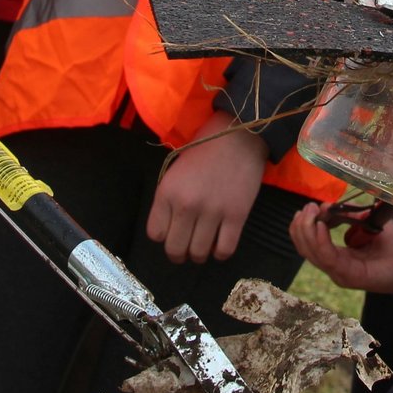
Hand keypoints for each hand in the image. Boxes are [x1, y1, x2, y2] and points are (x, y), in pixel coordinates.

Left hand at [147, 111, 265, 263]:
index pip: (155, 233)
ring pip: (199, 253)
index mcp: (167, 193)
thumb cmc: (203, 152)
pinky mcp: (237, 216)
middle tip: (185, 251)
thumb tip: (170, 229)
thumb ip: (168, 200)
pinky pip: (225, 249)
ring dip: (199, 256)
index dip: (163, 237)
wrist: (237, 137)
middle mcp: (186, 205)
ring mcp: (212, 212)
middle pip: (175, 249)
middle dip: (178, 255)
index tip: (171, 233)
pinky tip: (220, 245)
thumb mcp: (174, 172)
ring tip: (203, 248)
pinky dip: (221, 253)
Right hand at [289, 202, 392, 292]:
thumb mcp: (365, 223)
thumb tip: (326, 207)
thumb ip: (346, 216)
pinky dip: (319, 240)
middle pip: (303, 248)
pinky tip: (321, 225)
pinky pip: (326, 257)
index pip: (307, 244)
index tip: (310, 207)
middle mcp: (334, 267)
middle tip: (308, 207)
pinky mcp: (348, 276)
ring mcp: (339, 273)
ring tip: (312, 212)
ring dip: (306, 229)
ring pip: (310, 252)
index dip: (303, 224)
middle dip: (300, 225)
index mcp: (336, 257)